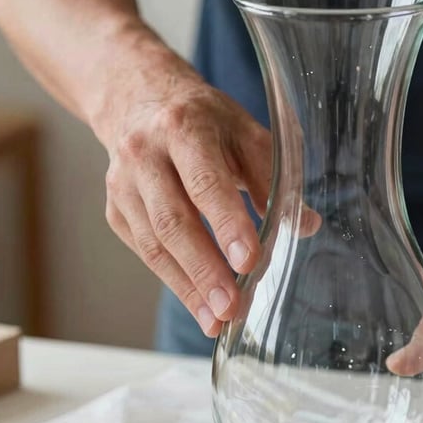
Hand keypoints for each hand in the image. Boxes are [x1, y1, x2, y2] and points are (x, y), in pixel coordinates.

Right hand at [94, 46, 271, 336]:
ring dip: (188, 287)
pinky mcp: (115, 209)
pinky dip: (174, 281)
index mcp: (185, 127)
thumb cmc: (203, 120)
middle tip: (233, 308)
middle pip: (174, 221)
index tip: (248, 261)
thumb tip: (306, 224)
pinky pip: (145, 251)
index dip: (227, 223)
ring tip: (218, 321)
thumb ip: (274, 176)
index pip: (205, 181)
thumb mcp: (244, 131)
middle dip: (205, 270)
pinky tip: (199, 305)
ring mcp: (123, 184)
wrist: (139, 101)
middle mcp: (145, 155)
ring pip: (155, 244)